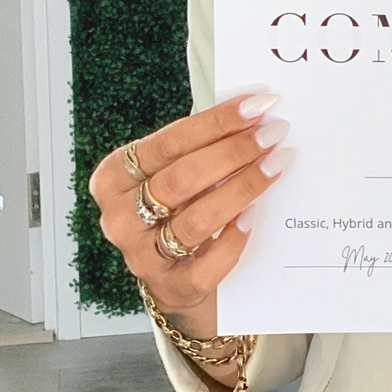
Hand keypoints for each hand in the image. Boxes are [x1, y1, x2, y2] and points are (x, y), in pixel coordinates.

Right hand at [88, 94, 291, 342]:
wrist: (175, 274)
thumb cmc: (178, 206)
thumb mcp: (176, 172)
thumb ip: (202, 146)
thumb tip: (255, 113)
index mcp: (115, 176)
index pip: (169, 142)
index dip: (218, 121)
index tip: (259, 105)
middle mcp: (121, 217)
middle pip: (182, 179)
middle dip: (235, 151)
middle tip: (274, 133)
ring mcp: (142, 257)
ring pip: (197, 219)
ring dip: (244, 187)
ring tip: (277, 164)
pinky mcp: (172, 287)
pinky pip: (209, 264)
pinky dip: (235, 238)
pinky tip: (256, 215)